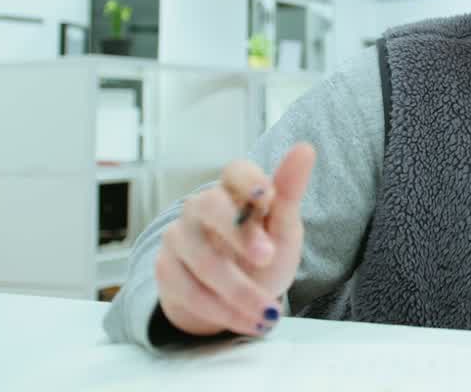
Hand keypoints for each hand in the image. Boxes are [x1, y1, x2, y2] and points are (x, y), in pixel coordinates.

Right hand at [155, 142, 315, 336]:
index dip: (249, 179)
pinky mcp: (165, 269)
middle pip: (208, 206)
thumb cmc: (263, 254)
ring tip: (268, 313)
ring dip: (238, 289)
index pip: (236, 171)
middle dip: (239, 234)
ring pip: (201, 258)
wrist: (235, 298)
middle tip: (267, 258)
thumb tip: (305, 148)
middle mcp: (201, 207)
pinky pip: (189, 290)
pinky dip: (222, 310)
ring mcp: (179, 236)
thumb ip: (290, 192)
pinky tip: (248, 322)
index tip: (267, 195)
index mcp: (235, 190)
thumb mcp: (283, 228)